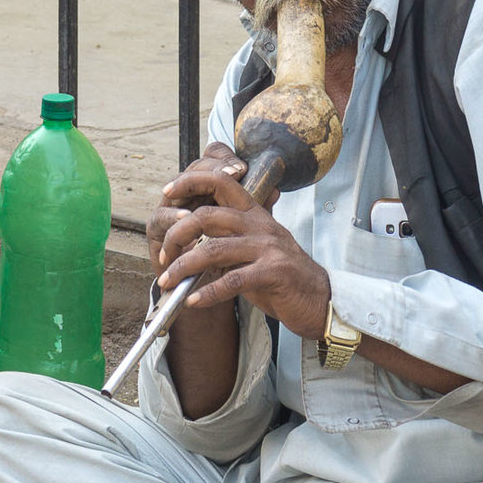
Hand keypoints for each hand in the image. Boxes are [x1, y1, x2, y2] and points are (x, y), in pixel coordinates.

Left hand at [151, 141, 333, 340]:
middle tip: (162, 256)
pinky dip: (208, 292)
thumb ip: (229, 237)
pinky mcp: (274, 272)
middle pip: (207, 216)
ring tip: (168, 281)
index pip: (221, 182)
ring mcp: (268, 247)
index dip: (191, 182)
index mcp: (255, 214)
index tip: (167, 193)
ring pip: (213, 249)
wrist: (320, 301)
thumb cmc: (282, 277)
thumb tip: (189, 238)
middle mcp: (261, 225)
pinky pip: (232, 279)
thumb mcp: (255, 249)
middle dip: (177, 235)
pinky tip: (194, 301)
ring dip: (183, 267)